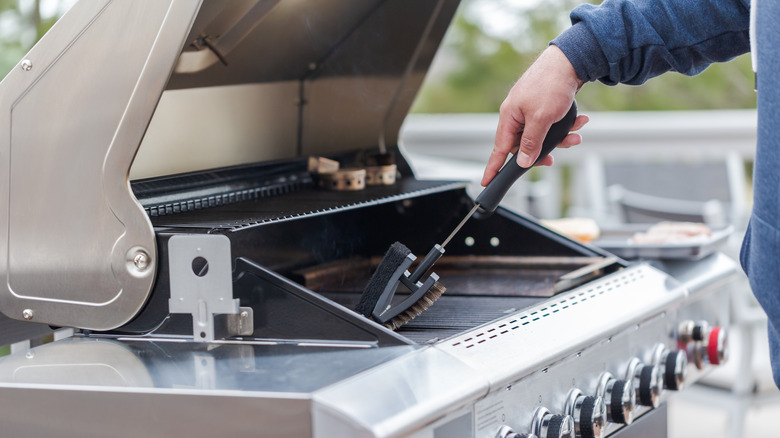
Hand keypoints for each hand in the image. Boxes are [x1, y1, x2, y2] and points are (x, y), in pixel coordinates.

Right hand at [481, 45, 588, 185]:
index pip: (499, 149)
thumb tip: (522, 161)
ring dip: (560, 138)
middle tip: (552, 160)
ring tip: (575, 135)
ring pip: (542, 135)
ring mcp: (530, 109)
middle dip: (543, 151)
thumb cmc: (551, 84)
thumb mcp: (541, 119)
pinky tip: (580, 121)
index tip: (486, 182)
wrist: (570, 60)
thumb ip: (530, 143)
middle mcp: (517, 114)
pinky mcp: (544, 105)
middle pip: (524, 144)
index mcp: (510, 116)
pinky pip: (551, 124)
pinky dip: (566, 126)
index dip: (493, 167)